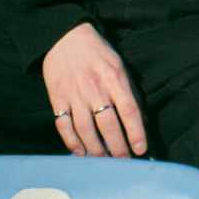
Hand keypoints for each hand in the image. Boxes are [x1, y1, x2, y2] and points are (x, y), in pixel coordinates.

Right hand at [41, 22, 146, 157]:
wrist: (65, 37)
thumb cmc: (98, 53)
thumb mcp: (119, 65)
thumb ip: (128, 91)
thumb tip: (140, 119)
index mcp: (114, 77)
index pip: (129, 110)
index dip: (136, 132)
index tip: (141, 149)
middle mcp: (94, 87)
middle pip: (107, 125)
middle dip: (117, 147)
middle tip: (123, 161)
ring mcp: (74, 94)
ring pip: (85, 130)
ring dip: (96, 149)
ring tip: (104, 161)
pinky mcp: (57, 98)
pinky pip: (64, 125)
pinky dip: (72, 142)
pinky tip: (81, 152)